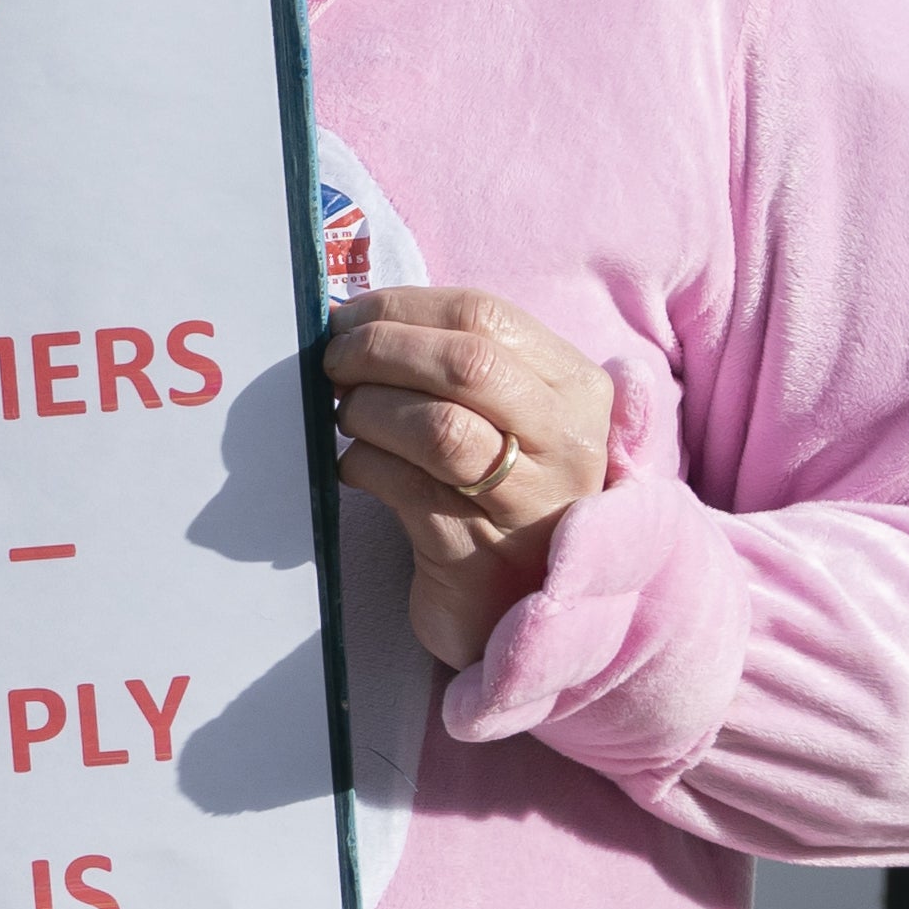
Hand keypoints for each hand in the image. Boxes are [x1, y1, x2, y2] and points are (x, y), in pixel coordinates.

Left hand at [321, 286, 616, 667]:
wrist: (517, 601)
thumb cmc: (500, 488)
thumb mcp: (506, 416)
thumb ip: (452, 363)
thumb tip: (352, 317)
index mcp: (575, 388)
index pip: (485, 314)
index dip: (400, 307)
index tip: (348, 317)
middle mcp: (565, 441)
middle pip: (465, 364)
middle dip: (379, 350)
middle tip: (333, 362)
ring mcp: (527, 501)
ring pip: (438, 427)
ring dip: (368, 409)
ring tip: (345, 416)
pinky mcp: (475, 553)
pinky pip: (403, 487)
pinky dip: (362, 464)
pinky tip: (352, 466)